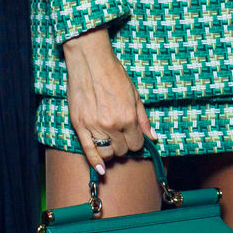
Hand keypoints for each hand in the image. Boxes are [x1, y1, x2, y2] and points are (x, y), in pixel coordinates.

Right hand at [63, 27, 154, 176]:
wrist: (91, 62)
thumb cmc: (114, 75)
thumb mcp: (135, 95)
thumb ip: (143, 119)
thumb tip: (153, 137)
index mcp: (128, 118)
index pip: (136, 144)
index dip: (136, 142)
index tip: (133, 137)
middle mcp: (112, 125)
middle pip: (122, 150)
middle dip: (124, 146)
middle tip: (121, 136)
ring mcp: (94, 127)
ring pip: (106, 153)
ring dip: (111, 152)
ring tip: (111, 143)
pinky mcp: (79, 125)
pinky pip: (88, 150)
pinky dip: (95, 162)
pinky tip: (100, 170)